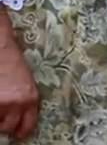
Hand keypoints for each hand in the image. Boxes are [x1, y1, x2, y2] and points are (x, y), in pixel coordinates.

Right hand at [0, 21, 37, 138]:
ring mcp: (2, 102)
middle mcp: (17, 103)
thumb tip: (17, 118)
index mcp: (31, 98)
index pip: (27, 126)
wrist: (0, 46)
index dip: (20, 130)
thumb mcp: (25, 83)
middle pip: (8, 126)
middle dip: (3, 121)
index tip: (16, 131)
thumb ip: (24, 100)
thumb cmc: (11, 62)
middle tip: (1, 111)